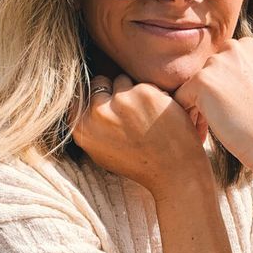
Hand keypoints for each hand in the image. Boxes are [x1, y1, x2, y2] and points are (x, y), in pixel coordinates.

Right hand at [71, 74, 208, 197]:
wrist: (173, 171)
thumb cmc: (138, 164)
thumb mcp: (100, 151)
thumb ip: (89, 125)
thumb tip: (85, 96)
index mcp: (82, 128)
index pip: (80, 94)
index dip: (95, 96)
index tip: (107, 104)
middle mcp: (98, 112)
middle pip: (101, 82)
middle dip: (113, 92)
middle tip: (130, 113)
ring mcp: (121, 100)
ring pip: (123, 80)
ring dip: (133, 92)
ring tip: (146, 116)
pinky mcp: (145, 93)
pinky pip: (145, 84)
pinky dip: (153, 95)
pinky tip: (159, 115)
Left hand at [173, 37, 252, 175]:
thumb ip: (235, 74)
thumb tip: (209, 79)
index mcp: (247, 46)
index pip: (218, 65)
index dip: (220, 90)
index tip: (230, 111)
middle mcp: (231, 47)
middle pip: (203, 74)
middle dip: (205, 99)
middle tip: (218, 124)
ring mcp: (216, 63)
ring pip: (190, 87)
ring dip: (195, 108)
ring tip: (208, 132)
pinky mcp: (201, 81)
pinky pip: (179, 99)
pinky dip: (186, 118)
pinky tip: (202, 135)